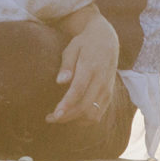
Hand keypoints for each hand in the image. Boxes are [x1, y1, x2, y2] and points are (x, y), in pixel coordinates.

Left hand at [45, 8, 118, 124]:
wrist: (107, 40)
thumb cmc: (84, 43)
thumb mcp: (72, 47)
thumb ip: (66, 65)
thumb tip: (60, 82)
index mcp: (90, 67)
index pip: (78, 90)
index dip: (67, 104)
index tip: (55, 114)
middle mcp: (101, 80)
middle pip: (85, 106)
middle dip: (66, 116)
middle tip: (49, 118)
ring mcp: (107, 89)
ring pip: (93, 113)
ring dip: (75, 120)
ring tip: (59, 117)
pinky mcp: (109, 94)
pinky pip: (99, 113)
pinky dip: (85, 119)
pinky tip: (72, 116)